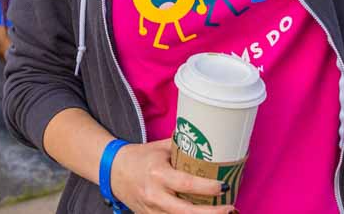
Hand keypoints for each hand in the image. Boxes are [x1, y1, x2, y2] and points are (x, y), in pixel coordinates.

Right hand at [111, 139, 232, 213]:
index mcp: (157, 174)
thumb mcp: (161, 148)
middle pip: (186, 212)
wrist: (112, 171)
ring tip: (223, 213)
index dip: (207, 187)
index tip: (223, 186)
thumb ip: (183, 146)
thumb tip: (208, 138)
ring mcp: (151, 210)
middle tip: (230, 208)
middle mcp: (154, 195)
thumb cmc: (140, 157)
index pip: (186, 184)